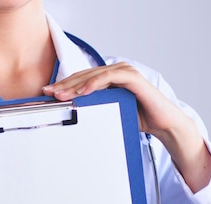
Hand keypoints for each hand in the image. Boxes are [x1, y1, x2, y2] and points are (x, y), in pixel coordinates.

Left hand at [43, 64, 210, 191]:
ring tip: (61, 94)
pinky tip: (83, 91)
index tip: (47, 94)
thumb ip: (94, 109)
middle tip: (48, 94)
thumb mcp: (110, 113)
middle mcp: (116, 72)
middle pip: (84, 76)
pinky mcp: (133, 78)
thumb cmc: (138, 119)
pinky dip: (95, 83)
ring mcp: (125, 73)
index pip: (81, 80)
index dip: (64, 85)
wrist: (162, 123)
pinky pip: (110, 77)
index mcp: (109, 80)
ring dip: (76, 84)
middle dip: (65, 85)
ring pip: (94, 75)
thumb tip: (71, 117)